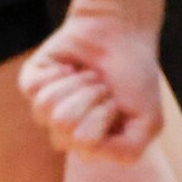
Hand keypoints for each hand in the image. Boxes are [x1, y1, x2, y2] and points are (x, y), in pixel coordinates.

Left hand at [19, 0, 166, 160]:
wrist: (121, 30)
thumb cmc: (136, 75)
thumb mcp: (149, 120)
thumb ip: (129, 151)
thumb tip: (86, 149)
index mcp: (92, 142)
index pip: (84, 146)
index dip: (103, 119)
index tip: (119, 101)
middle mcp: (66, 129)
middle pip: (62, 128)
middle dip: (90, 99)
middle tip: (104, 86)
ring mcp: (47, 108)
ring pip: (46, 109)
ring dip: (76, 84)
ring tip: (89, 75)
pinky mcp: (32, 84)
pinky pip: (33, 89)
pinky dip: (58, 72)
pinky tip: (70, 66)